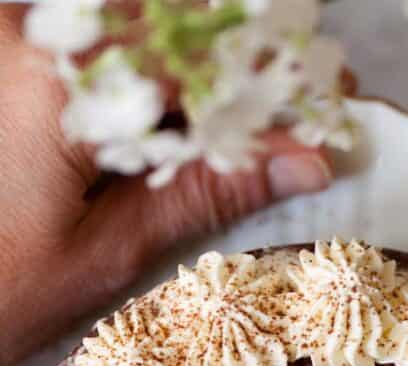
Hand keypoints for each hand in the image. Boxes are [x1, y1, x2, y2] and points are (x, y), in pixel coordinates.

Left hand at [0, 5, 331, 365]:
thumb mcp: (108, 251)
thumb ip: (205, 190)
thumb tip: (306, 160)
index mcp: (61, 81)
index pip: (203, 52)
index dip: (275, 79)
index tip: (326, 108)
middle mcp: (25, 30)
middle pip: (170, 20)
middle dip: (240, 61)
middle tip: (289, 115)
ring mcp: (7, 34)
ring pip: (133, 24)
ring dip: (194, 66)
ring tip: (240, 121)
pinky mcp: (2, 50)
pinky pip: (87, 42)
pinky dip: (144, 72)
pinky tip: (172, 118)